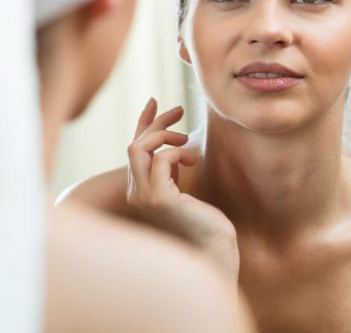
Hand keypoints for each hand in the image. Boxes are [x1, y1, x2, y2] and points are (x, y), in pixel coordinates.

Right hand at [126, 98, 239, 281]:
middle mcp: (135, 194)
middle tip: (180, 111)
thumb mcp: (185, 181)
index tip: (156, 102)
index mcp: (140, 189)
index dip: (144, 122)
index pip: (135, 148)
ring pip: (139, 149)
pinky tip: (193, 161)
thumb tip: (174, 138)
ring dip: (164, 135)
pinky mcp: (159, 199)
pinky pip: (161, 160)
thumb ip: (174, 163)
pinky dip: (177, 152)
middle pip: (135, 145)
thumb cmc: (205, 218)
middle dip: (156, 123)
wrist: (215, 248)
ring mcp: (144, 197)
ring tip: (187, 141)